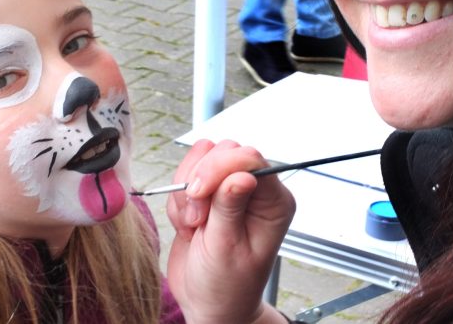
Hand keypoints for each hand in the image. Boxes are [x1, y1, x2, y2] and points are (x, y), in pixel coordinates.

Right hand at [166, 139, 295, 323]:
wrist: (207, 302)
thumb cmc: (226, 285)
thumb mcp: (226, 249)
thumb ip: (230, 208)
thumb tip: (242, 175)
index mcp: (274, 202)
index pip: (251, 158)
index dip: (219, 168)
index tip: (198, 194)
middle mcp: (255, 189)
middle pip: (223, 151)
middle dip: (201, 182)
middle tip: (197, 219)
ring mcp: (230, 187)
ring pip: (201, 158)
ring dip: (187, 192)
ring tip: (193, 225)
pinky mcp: (208, 191)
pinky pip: (184, 175)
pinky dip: (178, 200)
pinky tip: (188, 226)